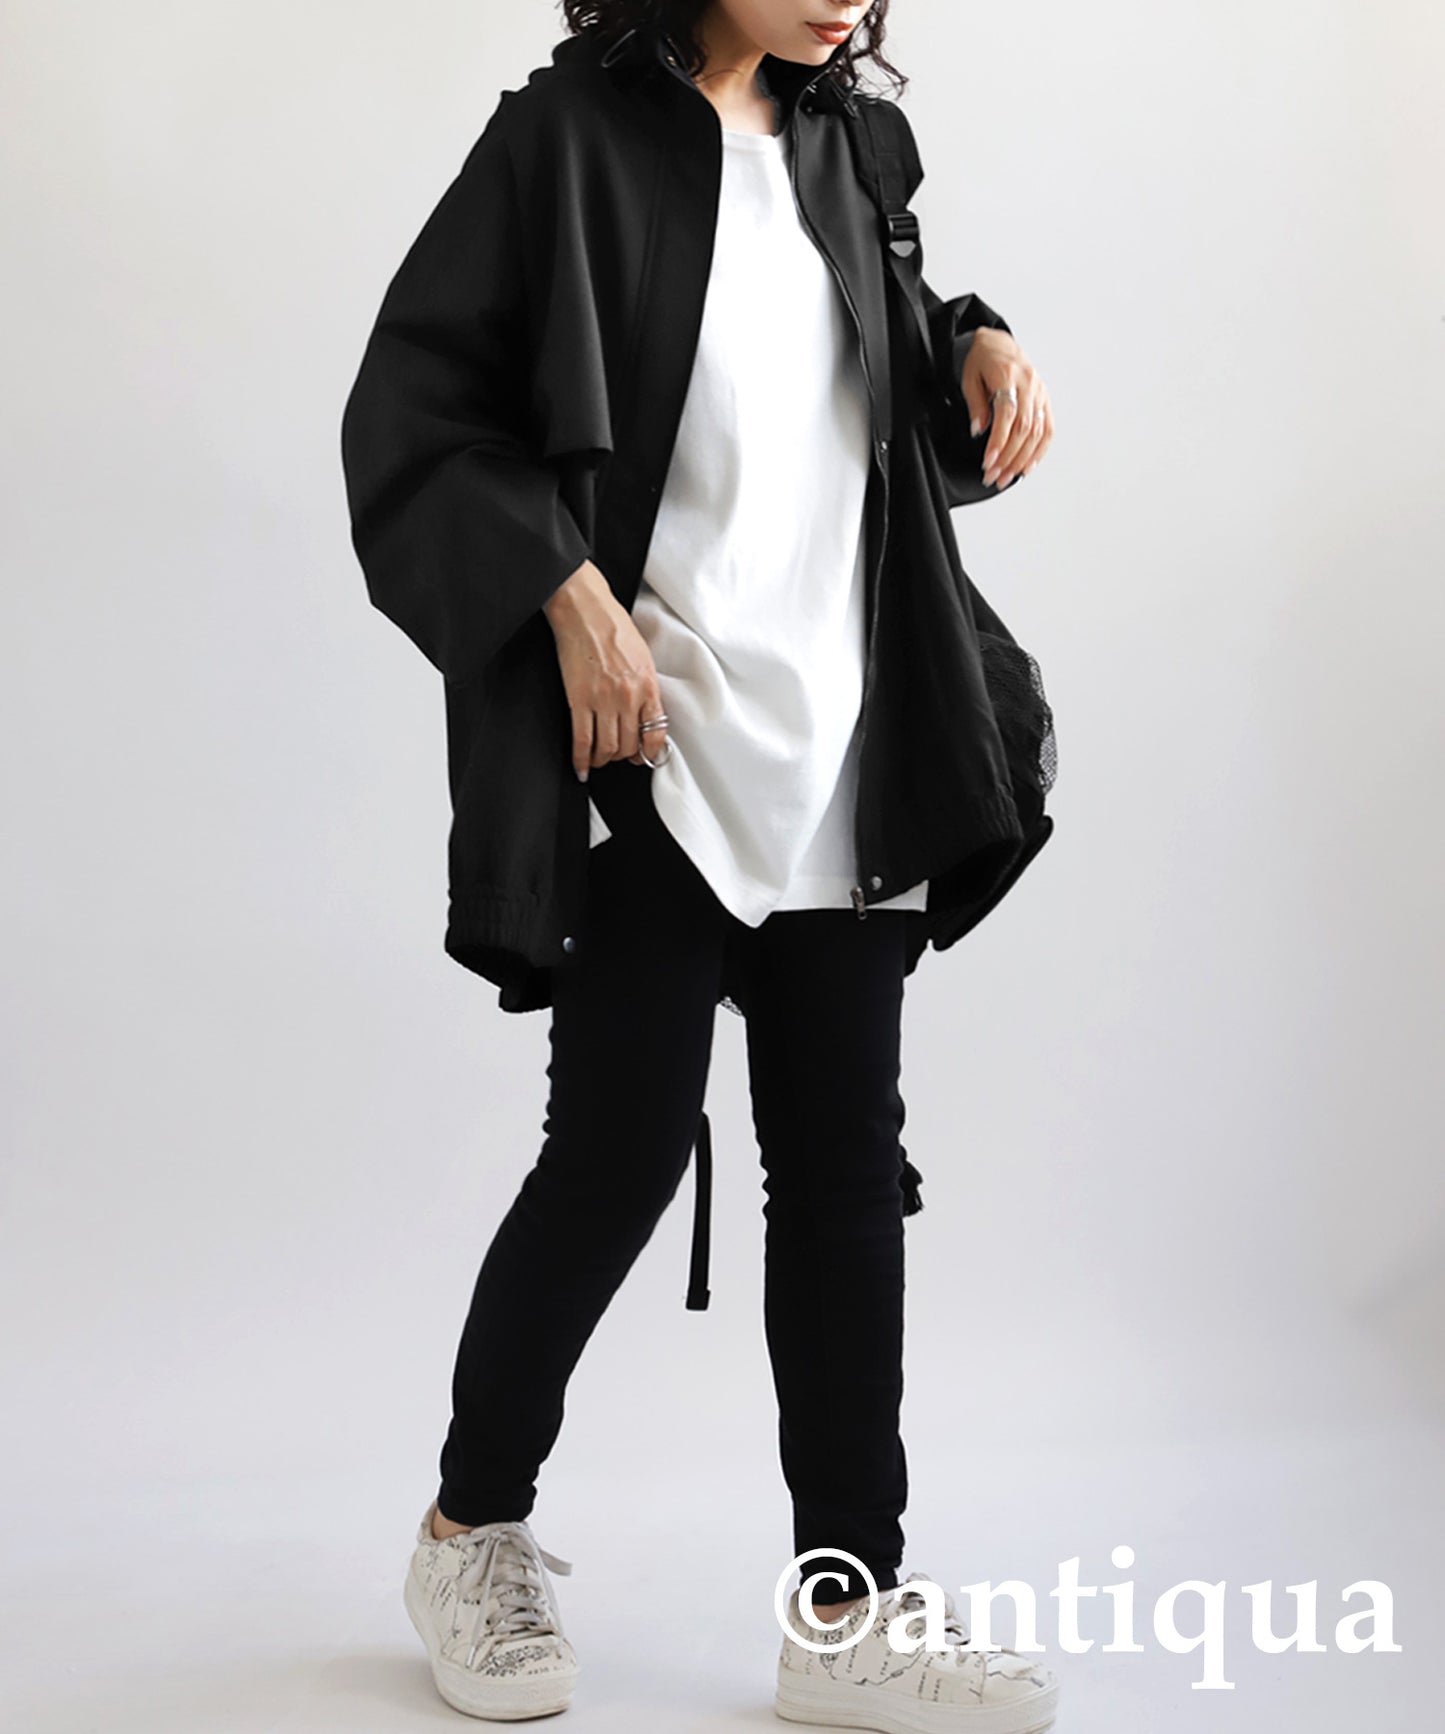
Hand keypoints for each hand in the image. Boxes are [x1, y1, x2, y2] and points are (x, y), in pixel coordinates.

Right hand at [543, 561, 669, 780]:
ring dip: (603, 759)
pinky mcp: (579, 700)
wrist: (586, 611)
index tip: (644, 757)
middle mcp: (628, 696)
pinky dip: (581, 758)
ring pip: (607, 747)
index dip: (649, 752)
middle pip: (629, 744)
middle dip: (624, 756)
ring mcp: (603, 700)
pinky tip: (581, 767)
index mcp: (647, 685)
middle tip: (619, 757)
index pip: (655, 732)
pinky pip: (582, 739)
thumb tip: (645, 713)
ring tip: (600, 760)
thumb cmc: (613, 627)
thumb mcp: (643, 656)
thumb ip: (646, 686)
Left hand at [961, 329, 1053, 490]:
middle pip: (1024, 428)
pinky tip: (1027, 466)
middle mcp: (1029, 384)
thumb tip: (979, 430)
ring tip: (1006, 477)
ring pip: (1037, 432)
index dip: (998, 441)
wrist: (999, 344)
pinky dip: (1039, 451)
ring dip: (1022, 459)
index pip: (1007, 414)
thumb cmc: (982, 360)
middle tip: (993, 476)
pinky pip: (1047, 429)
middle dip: (1008, 457)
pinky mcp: (1045, 400)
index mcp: (1008, 375)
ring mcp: (1040, 393)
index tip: (988, 462)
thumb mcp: (970, 378)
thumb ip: (976, 405)